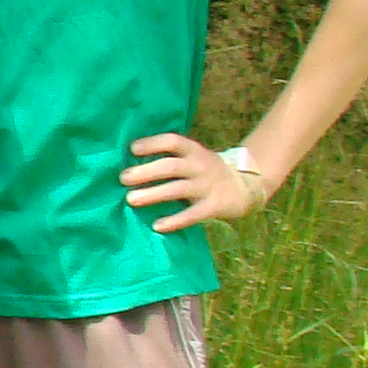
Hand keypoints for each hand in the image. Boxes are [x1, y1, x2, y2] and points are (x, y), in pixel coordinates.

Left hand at [122, 133, 264, 232]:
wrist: (243, 186)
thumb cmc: (204, 171)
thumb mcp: (192, 157)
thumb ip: (169, 158)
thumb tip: (129, 163)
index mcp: (193, 150)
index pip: (173, 141)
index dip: (153, 144)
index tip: (133, 149)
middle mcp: (200, 166)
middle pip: (171, 166)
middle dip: (146, 172)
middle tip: (124, 178)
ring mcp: (207, 186)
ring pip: (178, 189)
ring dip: (153, 194)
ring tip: (131, 199)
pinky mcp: (213, 206)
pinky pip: (192, 214)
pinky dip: (175, 220)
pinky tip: (157, 226)